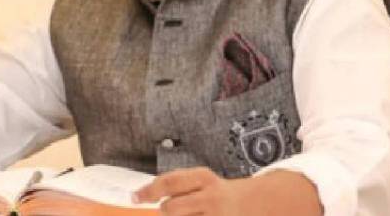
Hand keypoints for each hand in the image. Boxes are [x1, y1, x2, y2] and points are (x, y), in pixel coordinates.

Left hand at [133, 167, 248, 215]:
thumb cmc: (219, 193)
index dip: (149, 191)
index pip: (170, 182)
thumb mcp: (201, 181)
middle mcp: (211, 196)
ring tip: (192, 212)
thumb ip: (178, 185)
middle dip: (165, 210)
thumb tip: (145, 195)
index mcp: (204, 177)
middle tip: (169, 208)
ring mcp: (216, 215)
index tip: (135, 197)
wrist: (255, 202)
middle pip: (171, 207)